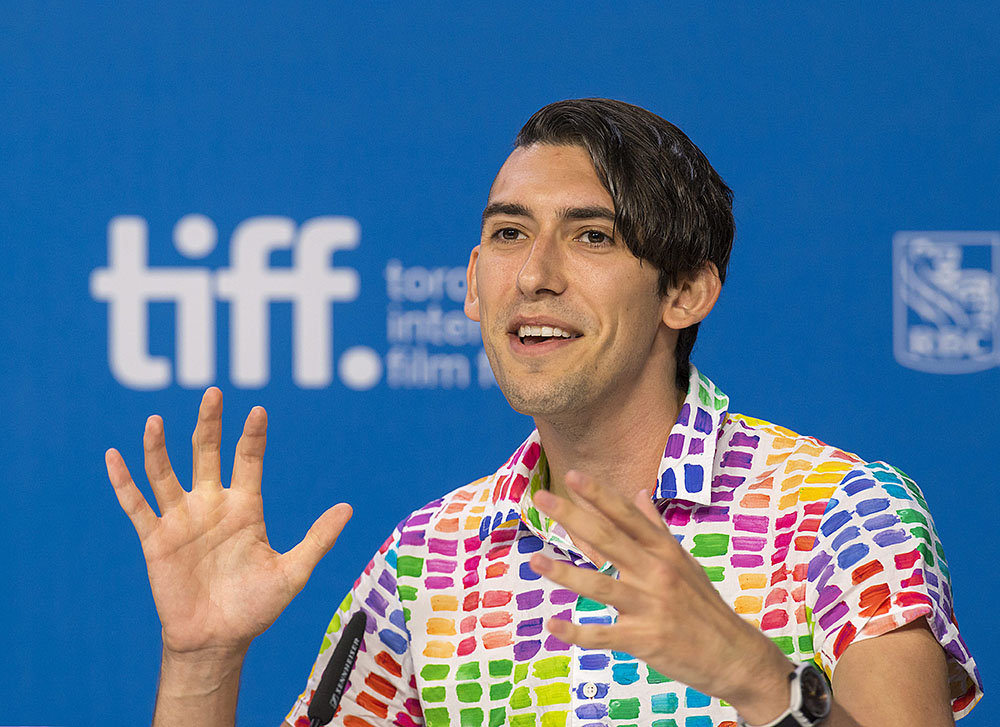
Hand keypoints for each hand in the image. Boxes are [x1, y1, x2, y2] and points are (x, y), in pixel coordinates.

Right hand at [105, 388, 351, 658]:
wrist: (218, 641)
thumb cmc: (257, 607)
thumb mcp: (293, 572)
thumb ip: (317, 538)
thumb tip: (348, 507)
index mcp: (246, 507)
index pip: (248, 460)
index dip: (252, 436)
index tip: (258, 411)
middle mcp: (212, 505)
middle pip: (207, 453)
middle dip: (210, 424)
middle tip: (214, 392)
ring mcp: (182, 520)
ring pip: (166, 473)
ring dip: (159, 447)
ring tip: (155, 419)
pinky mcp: (156, 539)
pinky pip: (136, 505)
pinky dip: (124, 481)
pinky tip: (114, 455)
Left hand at [529, 471, 791, 723]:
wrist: (735, 656)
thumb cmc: (704, 605)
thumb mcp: (684, 561)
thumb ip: (656, 528)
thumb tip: (639, 493)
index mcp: (664, 551)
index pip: (626, 516)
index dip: (599, 495)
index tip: (572, 475)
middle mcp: (656, 573)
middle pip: (608, 539)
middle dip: (572, 516)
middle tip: (542, 498)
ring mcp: (650, 606)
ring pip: (600, 586)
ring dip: (565, 573)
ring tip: (535, 561)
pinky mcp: (645, 640)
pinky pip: (603, 635)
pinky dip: (576, 632)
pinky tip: (552, 625)